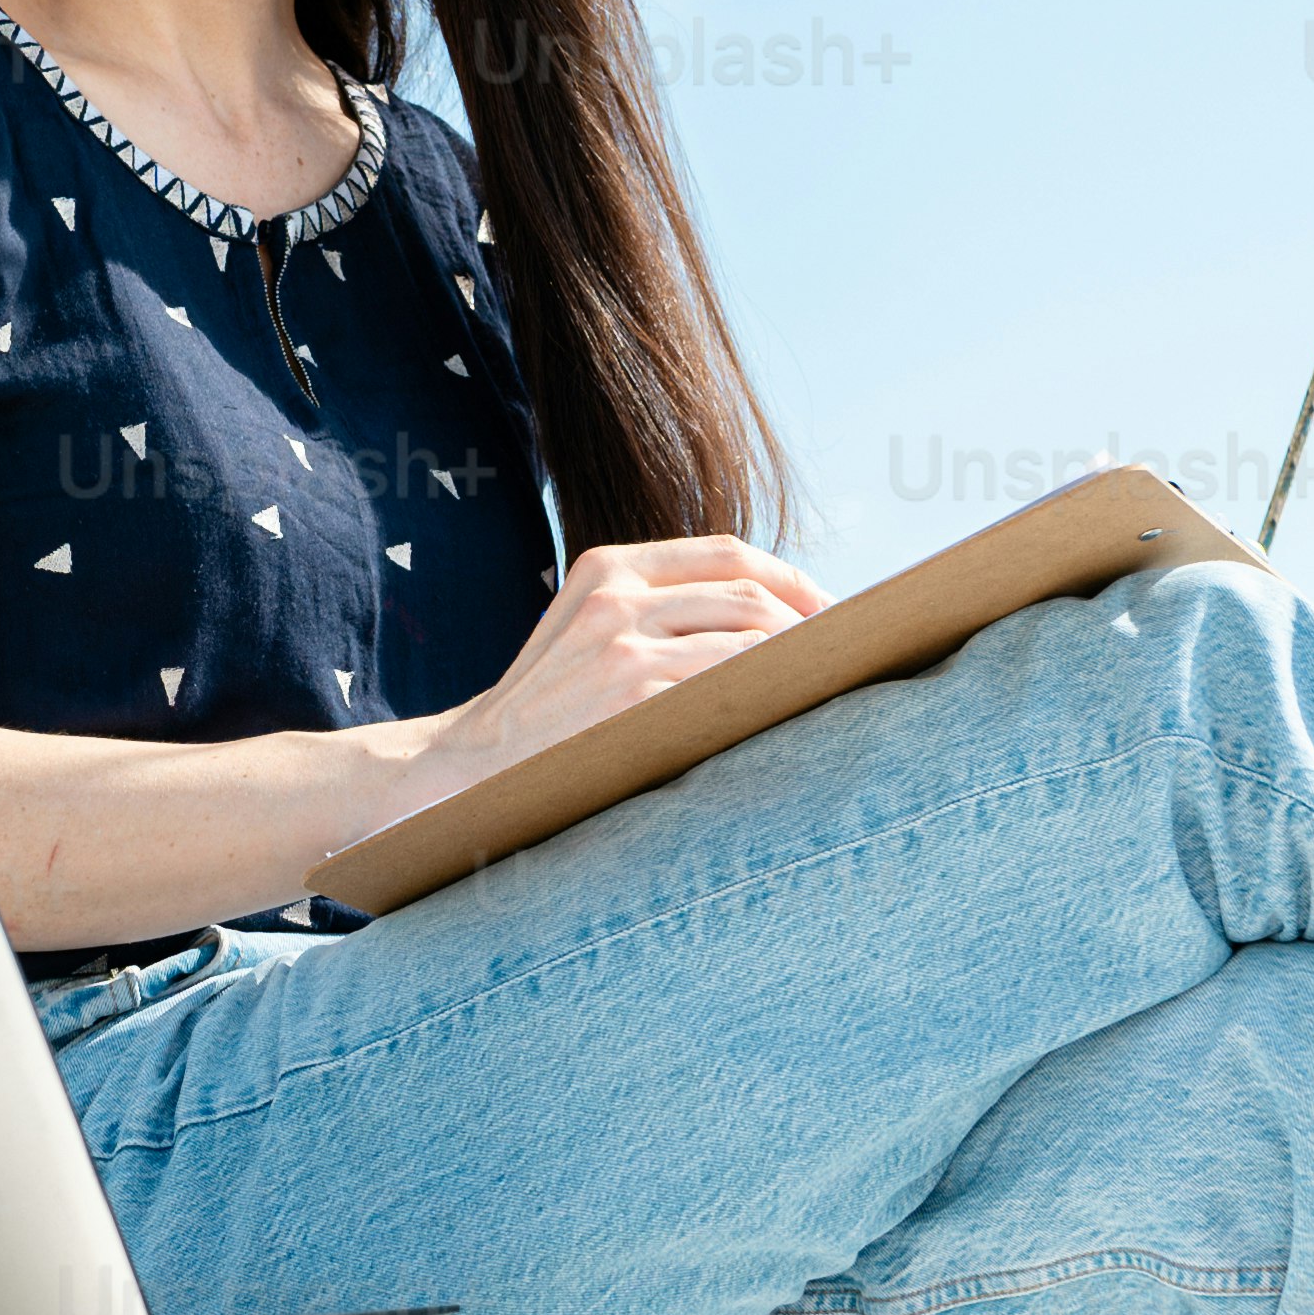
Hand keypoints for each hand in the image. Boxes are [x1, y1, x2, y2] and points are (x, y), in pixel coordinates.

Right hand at [414, 533, 828, 798]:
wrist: (472, 762)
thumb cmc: (546, 710)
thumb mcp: (587, 633)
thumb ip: (656, 611)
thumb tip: (766, 621)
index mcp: (607, 566)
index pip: (726, 552)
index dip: (789, 578)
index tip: (828, 611)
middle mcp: (616, 593)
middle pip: (747, 591)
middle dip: (807, 624)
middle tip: (840, 657)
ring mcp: (622, 643)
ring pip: (746, 636)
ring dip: (795, 663)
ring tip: (821, 688)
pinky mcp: (631, 693)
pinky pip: (726, 685)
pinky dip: (766, 697)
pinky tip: (782, 715)